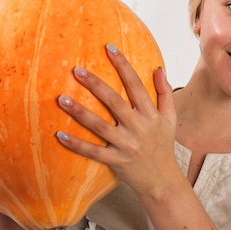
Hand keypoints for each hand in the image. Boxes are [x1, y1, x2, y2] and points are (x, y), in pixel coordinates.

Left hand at [55, 43, 178, 197]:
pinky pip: (93, 151)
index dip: (123, 65)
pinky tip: (60, 134)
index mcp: (150, 114)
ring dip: (80, 112)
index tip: (109, 48)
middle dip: (95, 84)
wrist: (163, 181)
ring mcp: (126, 145)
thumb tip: (158, 68)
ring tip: (61, 99)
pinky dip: (76, 144)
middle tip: (77, 70)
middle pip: (114, 101)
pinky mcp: (116, 161)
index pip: (136, 85)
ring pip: (100, 126)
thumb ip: (165, 93)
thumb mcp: (170, 119)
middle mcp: (138, 127)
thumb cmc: (163, 146)